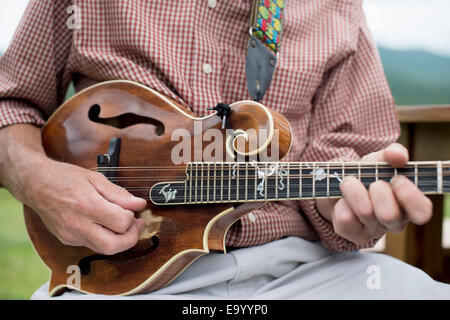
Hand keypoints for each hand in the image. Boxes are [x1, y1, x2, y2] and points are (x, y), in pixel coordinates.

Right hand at [24, 158, 147, 254]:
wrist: (35, 184)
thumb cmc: (65, 177)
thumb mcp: (96, 178)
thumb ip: (119, 194)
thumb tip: (139, 204)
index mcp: (87, 205)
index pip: (121, 223)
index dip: (133, 217)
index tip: (135, 209)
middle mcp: (77, 224)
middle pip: (113, 246)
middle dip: (131, 237)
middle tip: (136, 224)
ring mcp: (71, 235)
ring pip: (104, 249)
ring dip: (119, 240)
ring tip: (122, 224)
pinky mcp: (67, 240)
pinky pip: (92, 245)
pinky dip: (104, 238)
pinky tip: (105, 224)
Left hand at [316, 143, 432, 244]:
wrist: (338, 185)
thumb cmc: (367, 174)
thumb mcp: (380, 159)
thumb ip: (393, 153)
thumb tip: (398, 155)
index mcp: (409, 204)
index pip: (422, 211)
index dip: (410, 196)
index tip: (397, 179)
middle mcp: (394, 221)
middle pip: (390, 216)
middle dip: (378, 192)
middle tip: (373, 182)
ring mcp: (373, 230)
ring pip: (365, 213)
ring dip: (354, 190)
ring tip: (350, 182)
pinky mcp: (353, 234)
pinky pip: (346, 219)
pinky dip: (341, 203)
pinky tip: (342, 200)